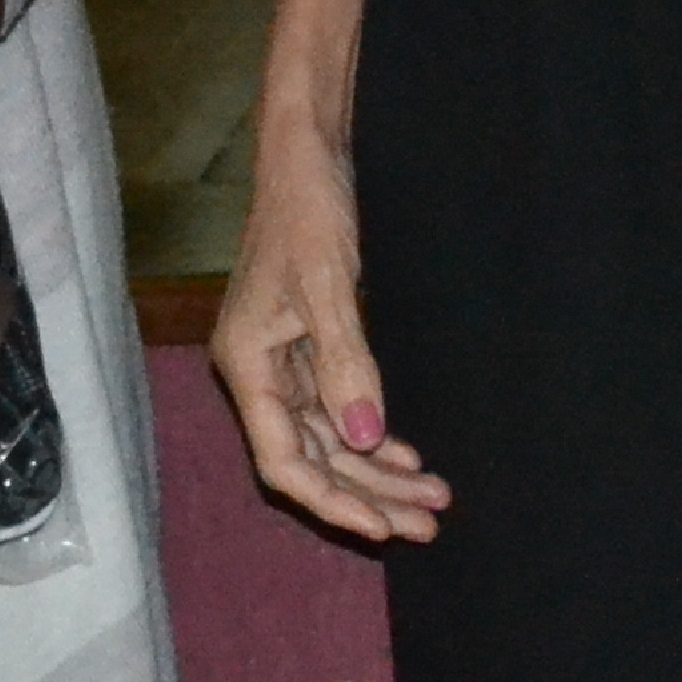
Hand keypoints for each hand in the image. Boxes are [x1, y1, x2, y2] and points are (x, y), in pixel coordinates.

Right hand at [212, 121, 448, 547]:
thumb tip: (365, 440)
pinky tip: (407, 456)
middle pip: (312, 460)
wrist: (308, 156)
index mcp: (247, 365)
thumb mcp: (329, 285)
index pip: (284, 461)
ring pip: (330, 439)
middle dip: (369, 493)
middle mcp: (259, 374)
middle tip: (429, 523)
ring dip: (379, 470)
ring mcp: (283, 363)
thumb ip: (347, 365)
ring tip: (435, 497)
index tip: (384, 526)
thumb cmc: (309, 212)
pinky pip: (338, 409)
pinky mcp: (307, 347)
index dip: (332, 500)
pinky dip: (373, 434)